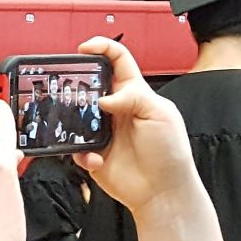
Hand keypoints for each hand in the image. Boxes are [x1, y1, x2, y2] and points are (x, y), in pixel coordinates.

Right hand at [70, 38, 198, 215]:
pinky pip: (75, 147)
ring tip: (81, 128)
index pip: (117, 61)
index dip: (101, 48)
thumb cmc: (170, 152)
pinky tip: (97, 158)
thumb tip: (104, 97)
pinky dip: (81, 153)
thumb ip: (133, 97)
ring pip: (76, 115)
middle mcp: (116, 109)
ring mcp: (103, 131)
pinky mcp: (93, 153)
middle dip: (77, 84)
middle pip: (90, 85)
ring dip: (73, 120)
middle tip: (70, 88)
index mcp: (135, 94)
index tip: (84, 48)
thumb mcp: (160, 114)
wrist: (163, 191)